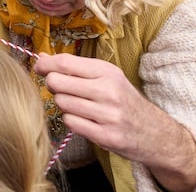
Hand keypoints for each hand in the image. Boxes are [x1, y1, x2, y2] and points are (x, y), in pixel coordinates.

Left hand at [35, 53, 195, 190]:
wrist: (156, 133)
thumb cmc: (124, 100)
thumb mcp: (106, 77)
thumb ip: (74, 67)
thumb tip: (42, 59)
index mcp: (108, 72)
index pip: (65, 63)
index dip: (46, 65)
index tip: (39, 67)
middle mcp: (108, 92)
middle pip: (58, 83)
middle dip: (53, 85)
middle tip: (61, 88)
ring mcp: (108, 115)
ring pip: (62, 103)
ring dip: (63, 104)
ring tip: (77, 105)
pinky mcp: (106, 136)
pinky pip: (71, 123)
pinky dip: (72, 121)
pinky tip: (84, 119)